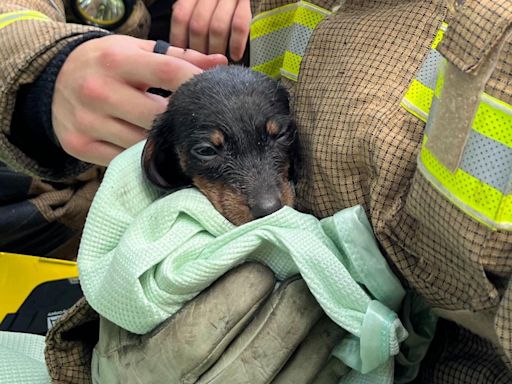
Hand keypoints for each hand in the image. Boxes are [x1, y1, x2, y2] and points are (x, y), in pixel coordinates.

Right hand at [52, 35, 226, 165]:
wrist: (51, 82)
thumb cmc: (105, 64)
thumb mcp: (136, 51)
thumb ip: (178, 57)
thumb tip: (219, 65)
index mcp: (116, 60)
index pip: (167, 72)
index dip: (195, 84)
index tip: (214, 97)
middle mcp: (98, 90)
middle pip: (157, 116)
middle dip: (179, 122)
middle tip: (195, 125)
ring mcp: (86, 121)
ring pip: (142, 143)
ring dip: (161, 143)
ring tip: (173, 139)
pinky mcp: (79, 146)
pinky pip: (123, 160)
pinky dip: (140, 158)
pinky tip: (150, 151)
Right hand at [93, 263, 347, 382]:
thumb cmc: (135, 348)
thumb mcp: (124, 317)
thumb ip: (148, 282)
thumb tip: (193, 230)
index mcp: (150, 369)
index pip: (195, 338)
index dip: (233, 301)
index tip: (261, 269)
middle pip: (249, 366)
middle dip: (287, 318)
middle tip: (307, 278)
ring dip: (314, 341)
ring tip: (330, 301)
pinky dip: (323, 371)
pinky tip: (336, 341)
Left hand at [170, 0, 250, 61]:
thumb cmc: (217, 0)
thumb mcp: (198, 0)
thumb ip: (188, 12)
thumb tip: (178, 38)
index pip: (181, 17)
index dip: (179, 39)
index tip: (183, 56)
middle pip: (198, 26)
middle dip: (199, 50)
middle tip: (202, 63)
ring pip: (217, 28)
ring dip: (216, 49)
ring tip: (217, 61)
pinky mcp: (246, 1)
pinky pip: (240, 25)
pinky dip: (237, 43)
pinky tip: (235, 55)